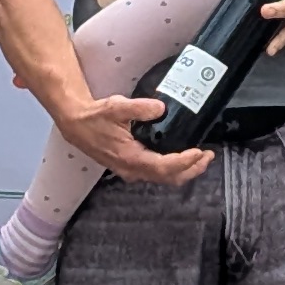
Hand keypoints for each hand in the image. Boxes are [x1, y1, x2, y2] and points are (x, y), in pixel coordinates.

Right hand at [56, 88, 213, 186]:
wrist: (75, 124)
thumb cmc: (95, 117)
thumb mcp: (116, 107)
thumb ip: (139, 108)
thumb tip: (161, 108)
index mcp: (130, 158)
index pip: (163, 167)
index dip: (184, 162)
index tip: (199, 151)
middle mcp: (132, 169)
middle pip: (168, 177)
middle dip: (191, 169)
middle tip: (209, 156)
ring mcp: (131, 171)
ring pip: (163, 178)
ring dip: (185, 170)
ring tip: (201, 158)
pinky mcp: (131, 167)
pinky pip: (157, 173)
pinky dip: (174, 168)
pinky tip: (182, 157)